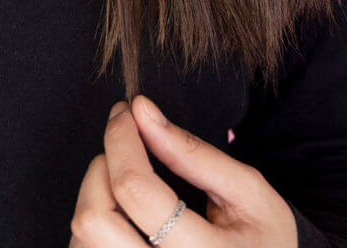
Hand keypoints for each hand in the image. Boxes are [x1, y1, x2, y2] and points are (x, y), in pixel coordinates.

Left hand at [68, 96, 297, 246]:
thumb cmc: (263, 241)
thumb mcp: (249, 193)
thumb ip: (193, 153)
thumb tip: (141, 111)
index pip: (135, 190)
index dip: (120, 138)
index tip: (125, 113)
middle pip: (94, 220)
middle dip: (100, 168)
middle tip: (125, 150)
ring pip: (82, 241)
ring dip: (93, 196)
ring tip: (127, 185)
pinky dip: (93, 227)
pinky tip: (122, 217)